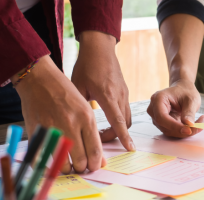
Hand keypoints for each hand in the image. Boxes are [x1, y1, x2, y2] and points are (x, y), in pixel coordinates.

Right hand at [13, 56, 105, 172]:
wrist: (39, 79)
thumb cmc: (64, 93)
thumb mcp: (84, 109)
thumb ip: (92, 134)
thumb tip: (99, 159)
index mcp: (86, 117)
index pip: (95, 151)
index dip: (95, 164)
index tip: (94, 167)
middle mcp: (70, 124)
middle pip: (80, 160)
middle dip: (82, 168)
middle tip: (81, 167)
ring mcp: (52, 129)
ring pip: (62, 163)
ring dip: (66, 169)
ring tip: (68, 166)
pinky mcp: (36, 131)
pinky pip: (42, 158)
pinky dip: (47, 166)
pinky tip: (51, 165)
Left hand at [72, 31, 134, 150]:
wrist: (100, 47)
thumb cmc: (86, 65)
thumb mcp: (77, 86)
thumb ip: (79, 106)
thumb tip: (74, 125)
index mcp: (107, 95)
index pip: (118, 121)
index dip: (124, 136)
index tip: (130, 148)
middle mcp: (119, 96)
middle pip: (125, 124)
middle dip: (115, 135)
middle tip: (99, 139)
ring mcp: (124, 93)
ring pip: (127, 118)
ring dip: (118, 127)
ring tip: (102, 130)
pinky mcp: (125, 91)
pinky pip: (125, 109)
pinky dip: (119, 118)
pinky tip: (106, 117)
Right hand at [147, 79, 203, 136]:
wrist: (182, 90)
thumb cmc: (185, 91)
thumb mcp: (191, 99)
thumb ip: (189, 112)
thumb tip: (189, 125)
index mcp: (158, 99)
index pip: (162, 117)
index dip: (174, 126)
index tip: (189, 130)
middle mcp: (153, 110)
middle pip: (165, 127)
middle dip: (183, 130)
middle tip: (200, 126)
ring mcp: (156, 118)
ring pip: (169, 131)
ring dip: (184, 131)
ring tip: (200, 122)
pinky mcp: (162, 124)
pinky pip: (172, 131)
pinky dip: (183, 131)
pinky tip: (193, 124)